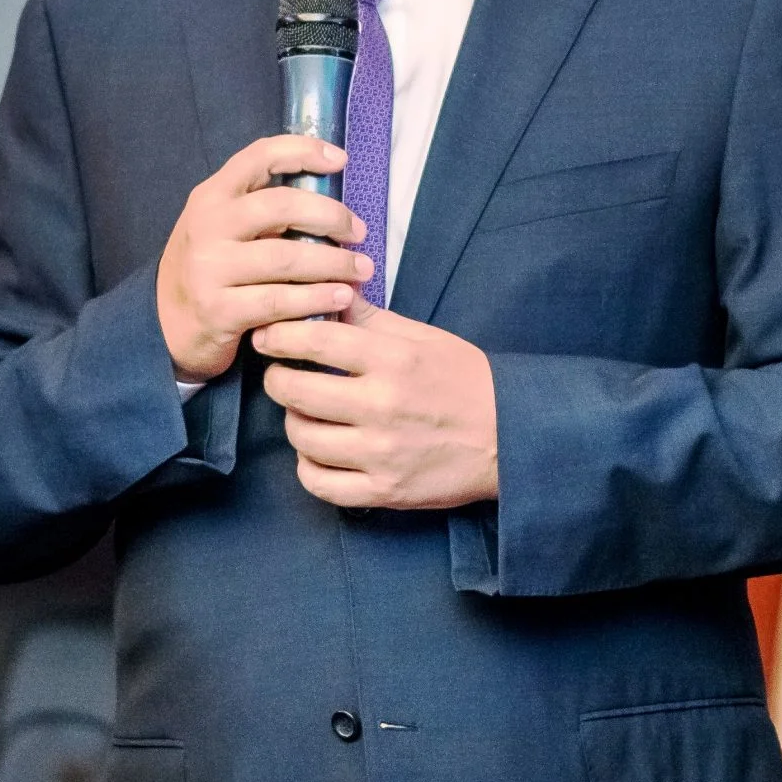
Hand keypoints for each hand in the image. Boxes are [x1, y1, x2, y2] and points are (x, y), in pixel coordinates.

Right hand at [157, 135, 372, 383]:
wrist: (166, 326)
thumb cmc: (210, 269)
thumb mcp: (221, 227)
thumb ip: (259, 207)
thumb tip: (326, 194)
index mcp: (211, 195)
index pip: (260, 156)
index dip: (304, 151)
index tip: (340, 161)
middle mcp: (207, 226)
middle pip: (282, 205)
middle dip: (331, 217)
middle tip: (358, 232)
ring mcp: (209, 268)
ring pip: (287, 257)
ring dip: (334, 263)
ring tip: (360, 269)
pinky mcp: (218, 310)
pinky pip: (280, 301)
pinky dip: (317, 298)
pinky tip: (340, 298)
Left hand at [254, 302, 497, 509]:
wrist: (513, 437)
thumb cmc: (465, 381)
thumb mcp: (423, 338)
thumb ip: (371, 318)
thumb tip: (329, 290)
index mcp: (393, 361)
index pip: (315, 342)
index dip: (280, 336)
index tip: (268, 336)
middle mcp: (383, 407)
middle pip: (295, 392)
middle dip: (278, 379)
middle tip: (281, 375)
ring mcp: (381, 453)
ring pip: (302, 438)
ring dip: (294, 422)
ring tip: (305, 413)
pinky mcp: (384, 490)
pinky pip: (319, 483)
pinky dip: (308, 467)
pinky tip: (319, 452)